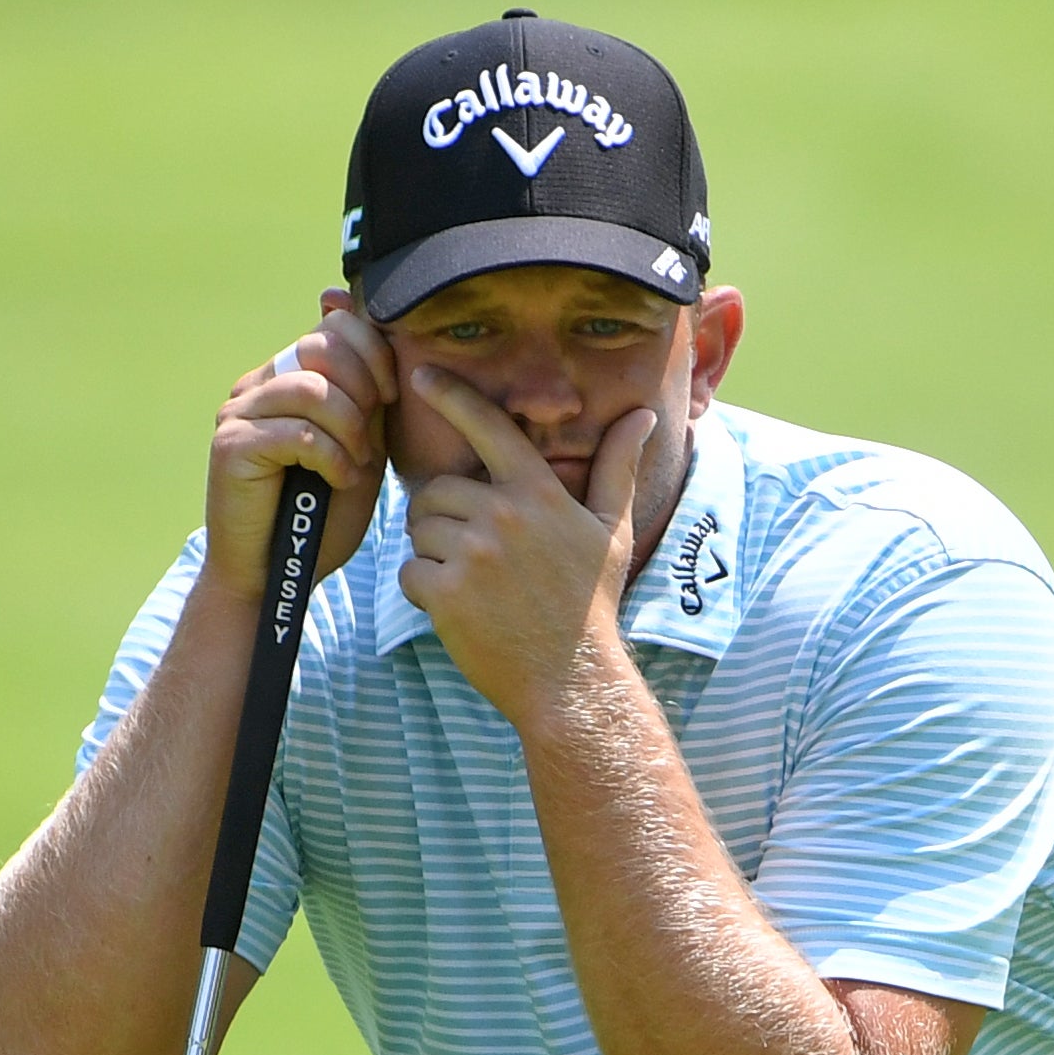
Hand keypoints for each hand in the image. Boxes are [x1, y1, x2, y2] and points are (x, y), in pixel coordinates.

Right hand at [203, 292, 393, 601]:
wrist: (276, 573)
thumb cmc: (320, 515)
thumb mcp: (360, 446)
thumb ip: (368, 397)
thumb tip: (373, 332)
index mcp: (288, 376)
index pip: (335, 323)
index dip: (374, 352)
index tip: (388, 397)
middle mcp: (258, 384)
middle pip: (324, 345)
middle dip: (364, 389)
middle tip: (369, 439)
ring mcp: (239, 411)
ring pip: (312, 387)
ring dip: (349, 428)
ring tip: (355, 465)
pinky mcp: (232, 444)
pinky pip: (297, 431)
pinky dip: (331, 457)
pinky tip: (338, 481)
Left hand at [396, 366, 655, 729]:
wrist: (573, 681)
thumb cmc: (592, 606)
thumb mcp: (612, 533)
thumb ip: (618, 469)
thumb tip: (644, 416)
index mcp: (539, 493)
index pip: (488, 427)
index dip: (451, 395)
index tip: (421, 373)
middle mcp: (503, 515)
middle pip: (436, 490)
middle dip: (442, 518)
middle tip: (471, 555)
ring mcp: (473, 554)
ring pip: (419, 531)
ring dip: (433, 555)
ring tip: (471, 586)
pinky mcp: (446, 592)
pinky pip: (409, 573)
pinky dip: (423, 592)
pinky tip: (458, 612)